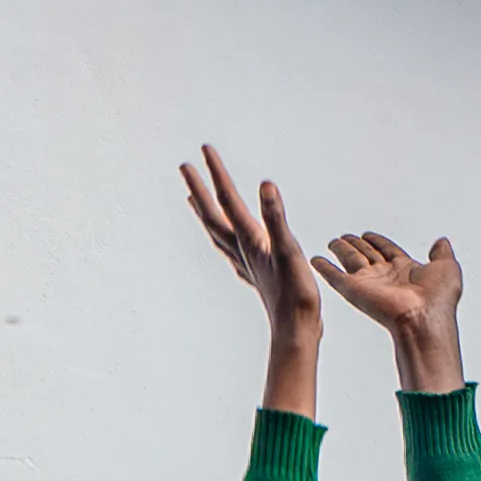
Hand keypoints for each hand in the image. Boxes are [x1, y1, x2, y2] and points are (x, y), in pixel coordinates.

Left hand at [179, 148, 329, 330]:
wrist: (296, 332)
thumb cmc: (295, 294)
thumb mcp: (289, 250)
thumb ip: (276, 217)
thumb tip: (266, 186)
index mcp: (248, 239)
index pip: (228, 199)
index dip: (216, 172)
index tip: (204, 148)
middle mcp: (240, 250)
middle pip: (211, 214)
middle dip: (198, 188)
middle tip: (184, 166)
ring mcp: (245, 263)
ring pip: (216, 232)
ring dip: (204, 212)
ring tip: (192, 198)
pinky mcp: (254, 274)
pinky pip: (229, 248)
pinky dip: (221, 235)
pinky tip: (227, 238)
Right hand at [315, 226, 467, 392]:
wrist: (422, 318)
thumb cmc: (437, 300)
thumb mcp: (448, 267)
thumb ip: (442, 253)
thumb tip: (441, 242)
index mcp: (405, 270)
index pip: (387, 250)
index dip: (377, 242)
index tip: (368, 235)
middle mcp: (385, 276)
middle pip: (367, 254)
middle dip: (356, 244)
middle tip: (346, 237)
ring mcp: (369, 283)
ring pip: (351, 260)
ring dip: (341, 250)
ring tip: (333, 242)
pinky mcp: (354, 290)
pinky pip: (335, 276)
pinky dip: (324, 268)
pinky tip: (317, 260)